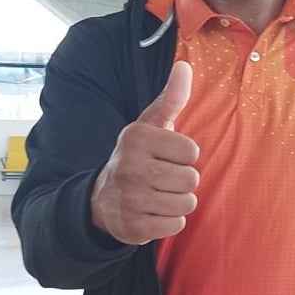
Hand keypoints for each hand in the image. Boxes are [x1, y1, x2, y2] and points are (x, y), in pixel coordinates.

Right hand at [91, 61, 199, 244]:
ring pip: (187, 204)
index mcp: (136, 138)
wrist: (102, 199)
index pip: (192, 152)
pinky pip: (176, 225)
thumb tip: (185, 66)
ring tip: (159, 195)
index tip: (166, 156)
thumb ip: (171, 98)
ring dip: (178, 202)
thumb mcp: (150, 126)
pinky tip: (153, 212)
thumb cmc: (138, 157)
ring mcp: (130, 199)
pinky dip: (170, 222)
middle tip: (162, 179)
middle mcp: (130, 167)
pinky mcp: (133, 227)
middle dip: (183, 181)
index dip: (184, 157)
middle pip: (191, 180)